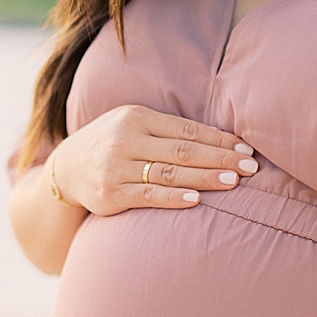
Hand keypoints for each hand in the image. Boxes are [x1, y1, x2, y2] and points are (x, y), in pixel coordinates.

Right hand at [51, 104, 258, 215]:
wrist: (66, 168)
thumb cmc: (114, 144)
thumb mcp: (135, 125)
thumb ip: (170, 131)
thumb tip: (224, 141)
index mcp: (136, 117)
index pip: (187, 129)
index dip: (219, 139)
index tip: (247, 149)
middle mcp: (125, 139)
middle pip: (182, 150)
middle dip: (220, 158)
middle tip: (250, 167)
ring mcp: (116, 168)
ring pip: (168, 173)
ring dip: (204, 177)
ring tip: (233, 182)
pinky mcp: (110, 194)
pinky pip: (148, 196)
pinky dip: (173, 198)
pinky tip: (197, 200)